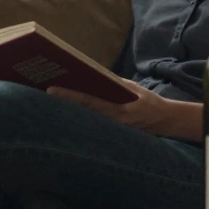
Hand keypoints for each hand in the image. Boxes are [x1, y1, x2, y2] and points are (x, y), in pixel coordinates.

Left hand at [47, 79, 176, 134]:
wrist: (164, 121)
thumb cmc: (148, 101)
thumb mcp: (134, 88)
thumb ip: (114, 83)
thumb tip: (94, 74)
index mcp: (119, 110)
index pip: (88, 101)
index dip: (69, 95)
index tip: (51, 90)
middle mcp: (113, 122)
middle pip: (82, 112)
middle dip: (63, 103)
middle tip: (43, 93)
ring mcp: (111, 130)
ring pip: (84, 120)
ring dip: (68, 111)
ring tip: (50, 101)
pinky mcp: (111, 134)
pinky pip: (91, 124)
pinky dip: (79, 117)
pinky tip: (67, 111)